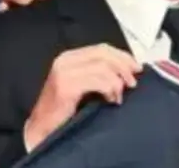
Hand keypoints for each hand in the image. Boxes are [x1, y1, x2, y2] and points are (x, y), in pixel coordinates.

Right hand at [24, 43, 141, 150]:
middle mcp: (65, 60)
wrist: (42, 128)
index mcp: (70, 57)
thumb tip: (129, 69)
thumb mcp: (84, 85)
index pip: (103, 48)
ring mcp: (64, 72)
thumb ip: (100, 72)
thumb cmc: (65, 109)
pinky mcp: (66, 86)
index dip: (123, 56)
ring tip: (117, 97)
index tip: (137, 68)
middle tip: (132, 83)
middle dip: (124, 67)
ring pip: (104, 68)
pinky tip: (110, 100)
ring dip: (117, 83)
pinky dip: (110, 90)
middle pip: (105, 54)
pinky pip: (99, 82)